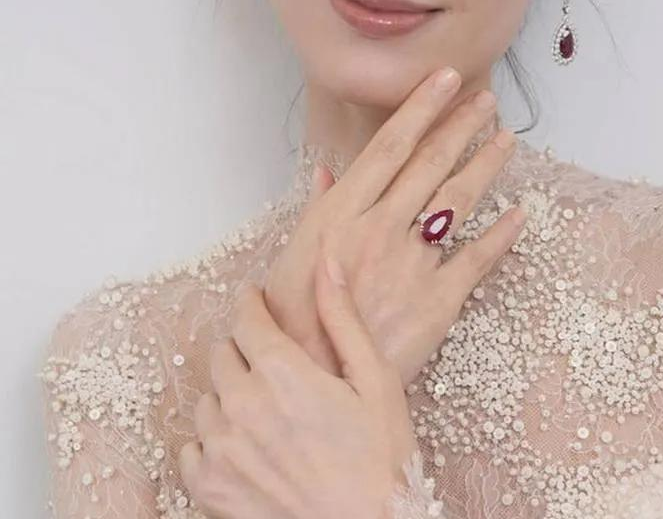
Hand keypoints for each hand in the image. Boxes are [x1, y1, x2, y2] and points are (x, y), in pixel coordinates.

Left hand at [178, 248, 418, 518]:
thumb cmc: (381, 457)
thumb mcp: (375, 377)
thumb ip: (342, 316)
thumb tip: (326, 261)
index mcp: (282, 372)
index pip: (245, 317)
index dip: (250, 302)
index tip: (256, 299)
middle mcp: (243, 405)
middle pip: (223, 352)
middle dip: (244, 346)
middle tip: (271, 361)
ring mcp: (222, 450)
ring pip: (207, 397)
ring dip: (229, 393)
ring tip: (263, 407)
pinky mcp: (211, 489)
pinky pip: (192, 448)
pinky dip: (212, 440)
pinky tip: (243, 444)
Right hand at [263, 66, 523, 386]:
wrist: (312, 381)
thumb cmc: (292, 317)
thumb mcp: (295, 253)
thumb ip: (320, 208)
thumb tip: (329, 172)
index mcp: (344, 212)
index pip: (390, 146)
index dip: (421, 109)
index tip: (445, 78)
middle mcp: (382, 227)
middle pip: (431, 164)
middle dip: (461, 125)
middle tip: (486, 98)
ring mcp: (413, 262)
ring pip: (458, 201)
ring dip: (485, 166)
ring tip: (506, 138)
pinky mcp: (438, 300)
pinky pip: (477, 260)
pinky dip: (501, 236)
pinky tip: (519, 214)